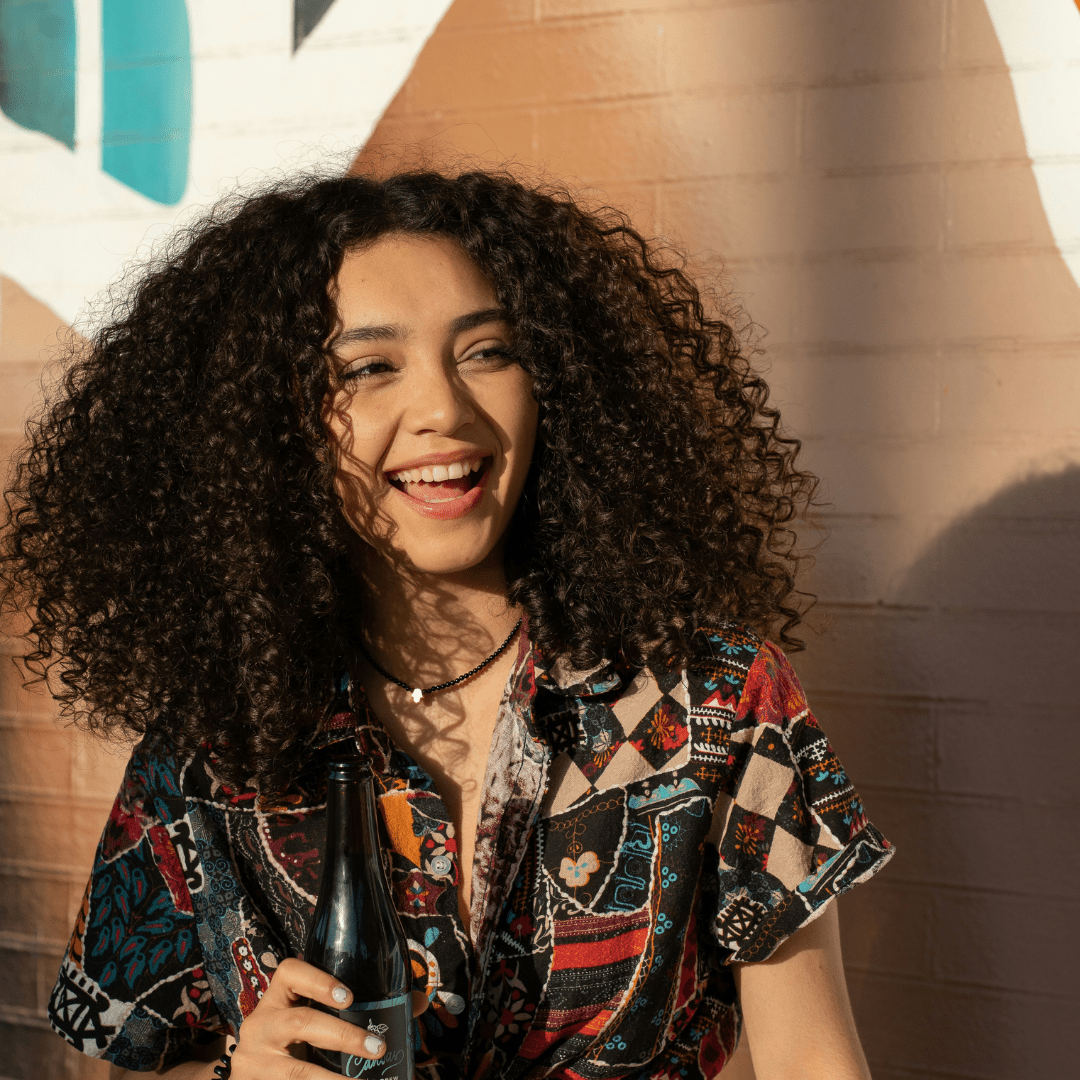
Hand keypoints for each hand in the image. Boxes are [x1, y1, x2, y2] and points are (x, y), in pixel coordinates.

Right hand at [228, 957, 428, 1078]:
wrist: (249, 1076)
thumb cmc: (291, 1040)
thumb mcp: (313, 1019)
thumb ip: (359, 1008)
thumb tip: (417, 1002)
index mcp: (276, 998)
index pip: (289, 972)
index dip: (317, 980)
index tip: (347, 996)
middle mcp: (260, 1025)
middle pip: (300, 1023)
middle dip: (344, 1036)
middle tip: (378, 1049)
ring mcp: (253, 1061)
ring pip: (296, 1072)